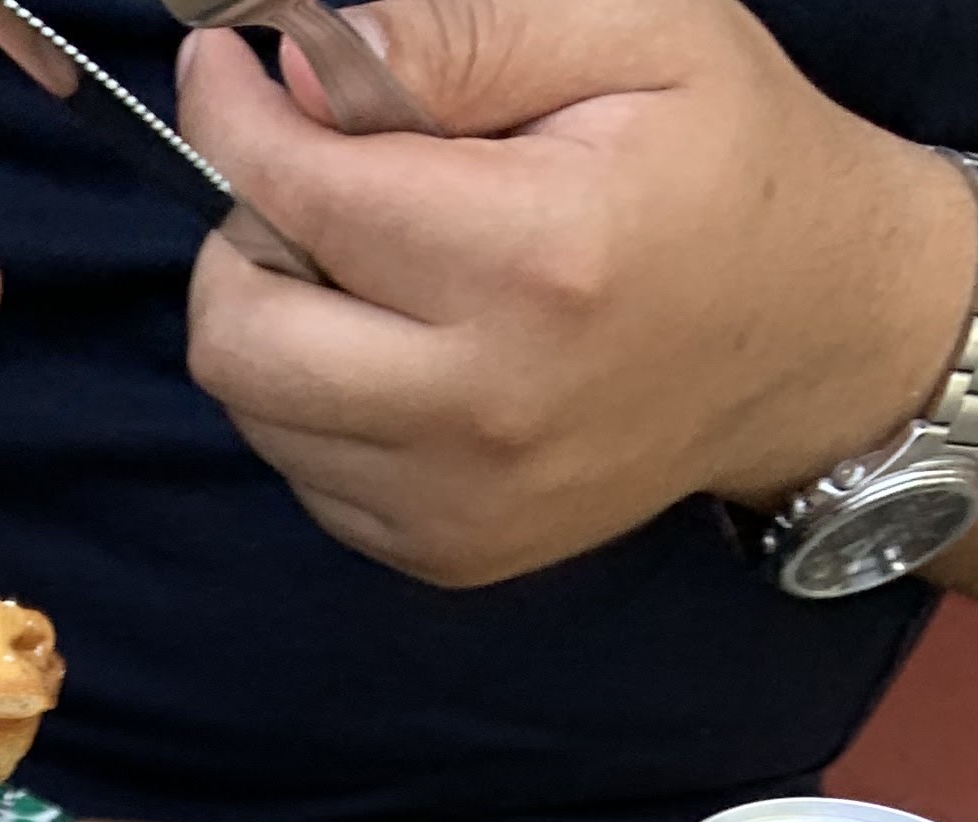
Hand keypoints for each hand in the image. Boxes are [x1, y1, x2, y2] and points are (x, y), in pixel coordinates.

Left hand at [180, 0, 977, 587]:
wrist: (811, 338)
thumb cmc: (725, 164)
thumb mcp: (635, 31)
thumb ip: (462, 33)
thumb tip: (308, 69)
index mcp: (536, 262)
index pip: (301, 194)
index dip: (235, 119)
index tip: (224, 70)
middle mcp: (484, 407)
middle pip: (239, 336)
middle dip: (242, 236)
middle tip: (308, 178)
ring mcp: (459, 503)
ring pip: (258, 410)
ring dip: (277, 318)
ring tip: (371, 260)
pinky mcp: (446, 554)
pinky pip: (307, 470)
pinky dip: (319, 396)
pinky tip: (403, 341)